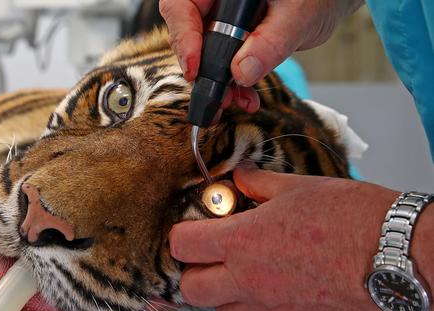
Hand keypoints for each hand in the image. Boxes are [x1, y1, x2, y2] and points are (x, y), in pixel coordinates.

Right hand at [159, 0, 362, 110]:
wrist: (330, 2)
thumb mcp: (298, 15)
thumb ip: (271, 42)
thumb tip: (242, 72)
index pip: (181, 7)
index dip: (183, 38)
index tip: (195, 69)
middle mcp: (217, 1)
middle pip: (188, 32)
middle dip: (201, 68)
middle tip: (216, 95)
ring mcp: (221, 19)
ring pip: (202, 52)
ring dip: (217, 82)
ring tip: (234, 101)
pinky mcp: (230, 37)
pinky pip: (221, 61)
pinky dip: (232, 82)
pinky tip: (245, 96)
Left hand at [169, 166, 394, 310]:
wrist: (396, 254)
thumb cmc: (350, 216)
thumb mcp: (297, 187)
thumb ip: (257, 184)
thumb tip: (239, 179)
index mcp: (241, 241)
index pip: (181, 245)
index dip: (181, 235)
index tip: (192, 229)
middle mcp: (247, 279)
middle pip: (190, 289)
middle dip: (192, 271)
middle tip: (209, 255)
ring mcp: (268, 307)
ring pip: (220, 310)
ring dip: (220, 292)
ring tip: (239, 271)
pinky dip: (251, 308)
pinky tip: (268, 287)